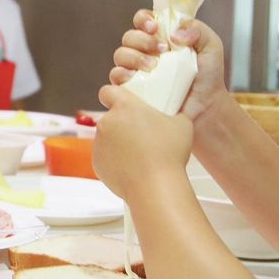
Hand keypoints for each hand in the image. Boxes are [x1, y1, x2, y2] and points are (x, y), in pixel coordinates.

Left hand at [92, 83, 193, 200]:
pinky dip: (115, 160)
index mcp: (125, 107)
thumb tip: (172, 112)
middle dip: (122, 123)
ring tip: (140, 155)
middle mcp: (107, 122)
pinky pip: (105, 156)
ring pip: (108, 137)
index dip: (114, 96)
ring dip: (119, 142)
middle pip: (111, 117)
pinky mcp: (96, 162)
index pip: (107, 91)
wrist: (155, 187)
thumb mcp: (181, 124)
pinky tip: (133, 167)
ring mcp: (99, 143)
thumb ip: (171, 112)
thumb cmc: (169, 154)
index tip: (122, 103)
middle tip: (141, 134)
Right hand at [109, 12, 228, 123]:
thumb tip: (174, 33)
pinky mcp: (132, 88)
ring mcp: (137, 70)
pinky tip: (135, 77)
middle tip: (161, 49)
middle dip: (142, 40)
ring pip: (121, 54)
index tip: (155, 27)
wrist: (207, 107)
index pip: (143, 19)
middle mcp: (146, 50)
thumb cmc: (208, 76)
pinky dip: (122, 74)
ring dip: (134, 57)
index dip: (144, 20)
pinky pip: (116, 76)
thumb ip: (197, 30)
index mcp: (161, 36)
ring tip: (153, 66)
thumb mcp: (211, 46)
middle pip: (129, 36)